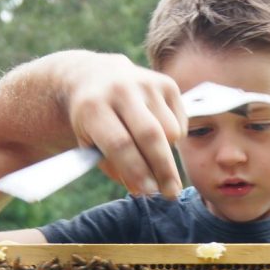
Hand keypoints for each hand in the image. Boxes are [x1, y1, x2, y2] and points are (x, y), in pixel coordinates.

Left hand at [62, 53, 185, 198]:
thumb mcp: (89, 143)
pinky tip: (157, 133)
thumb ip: (114, 168)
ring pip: (170, 130)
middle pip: (150, 135)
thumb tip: (143, 189)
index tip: (149, 192)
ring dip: (167, 153)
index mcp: (94, 107)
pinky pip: (180, 122)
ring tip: (152, 156)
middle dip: (163, 169)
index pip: (120, 144)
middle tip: (170, 193)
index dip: (136, 171)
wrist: (98, 76)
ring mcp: (145, 84)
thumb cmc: (94, 120)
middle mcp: (121, 91)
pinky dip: (174, 137)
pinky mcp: (165, 83)